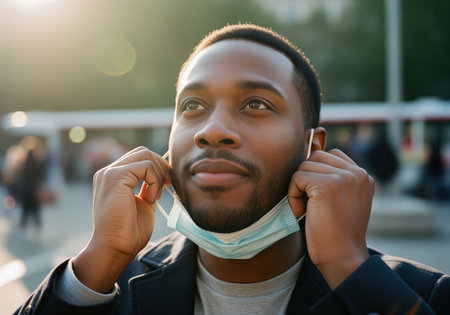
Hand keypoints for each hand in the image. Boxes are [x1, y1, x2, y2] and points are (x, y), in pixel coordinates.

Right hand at [73, 147, 169, 292]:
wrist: (114, 249)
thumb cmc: (129, 232)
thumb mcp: (143, 203)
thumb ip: (148, 187)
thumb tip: (163, 176)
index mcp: (113, 177)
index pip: (139, 158)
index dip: (158, 167)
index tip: (167, 185)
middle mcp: (108, 172)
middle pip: (143, 152)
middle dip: (161, 167)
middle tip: (168, 186)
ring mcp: (109, 173)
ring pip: (145, 155)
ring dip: (158, 175)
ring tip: (155, 196)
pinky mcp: (115, 177)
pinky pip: (145, 166)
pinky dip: (154, 181)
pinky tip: (150, 199)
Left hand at [288, 149, 374, 288]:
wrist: (343, 257)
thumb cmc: (337, 233)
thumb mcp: (342, 200)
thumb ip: (334, 179)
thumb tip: (309, 152)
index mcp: (363, 176)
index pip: (331, 155)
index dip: (317, 173)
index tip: (319, 199)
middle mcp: (357, 173)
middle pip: (316, 156)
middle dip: (307, 178)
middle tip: (310, 204)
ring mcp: (344, 177)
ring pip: (305, 165)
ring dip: (299, 188)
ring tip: (307, 210)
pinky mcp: (327, 185)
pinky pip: (297, 177)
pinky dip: (293, 195)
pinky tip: (302, 212)